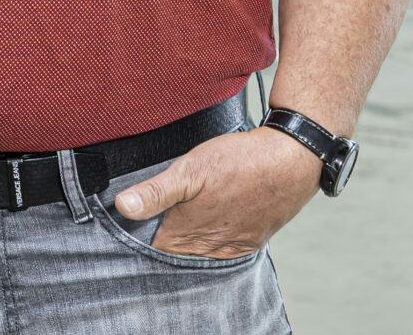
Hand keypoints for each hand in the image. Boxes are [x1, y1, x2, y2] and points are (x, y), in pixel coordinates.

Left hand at [110, 126, 322, 259]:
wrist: (291, 161)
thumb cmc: (239, 161)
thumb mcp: (190, 169)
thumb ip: (156, 192)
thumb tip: (122, 207)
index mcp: (187, 232)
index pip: (153, 247)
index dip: (140, 235)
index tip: (133, 221)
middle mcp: (208, 246)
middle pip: (175, 252)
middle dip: (163, 239)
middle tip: (156, 216)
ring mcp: (231, 245)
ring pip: (198, 252)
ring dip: (188, 241)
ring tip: (182, 219)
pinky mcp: (250, 241)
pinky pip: (222, 251)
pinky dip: (212, 241)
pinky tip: (209, 225)